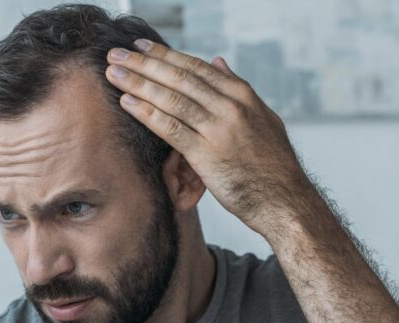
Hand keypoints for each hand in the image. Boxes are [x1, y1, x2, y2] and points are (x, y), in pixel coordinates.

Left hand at [105, 39, 315, 238]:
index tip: (142, 46)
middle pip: (179, 78)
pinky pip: (170, 128)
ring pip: (172, 99)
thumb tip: (218, 62)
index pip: (196, 68)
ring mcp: (219, 130)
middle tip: (117, 53)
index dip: (165, 55)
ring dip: (139, 83)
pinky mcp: (207, 155)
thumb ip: (237, 88)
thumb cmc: (272, 164)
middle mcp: (230, 107)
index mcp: (242, 95)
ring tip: (113, 73)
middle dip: (145, 63)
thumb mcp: (262, 118)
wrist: (284, 200)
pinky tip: (127, 102)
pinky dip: (147, 113)